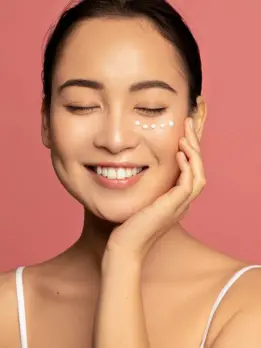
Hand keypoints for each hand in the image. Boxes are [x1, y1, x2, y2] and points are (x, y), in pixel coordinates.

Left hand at [104, 117, 206, 262]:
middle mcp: (182, 202)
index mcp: (176, 200)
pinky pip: (188, 183)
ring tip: (185, 135)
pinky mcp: (173, 207)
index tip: (182, 132)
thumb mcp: (140, 200)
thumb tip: (133, 168)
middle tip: (188, 124)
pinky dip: (187, 167)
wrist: (125, 247)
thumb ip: (146, 187)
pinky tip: (178, 154)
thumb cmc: (128, 225)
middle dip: (195, 145)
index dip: (190, 151)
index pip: (190, 171)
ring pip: (199, 175)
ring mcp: (180, 206)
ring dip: (194, 153)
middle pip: (199, 170)